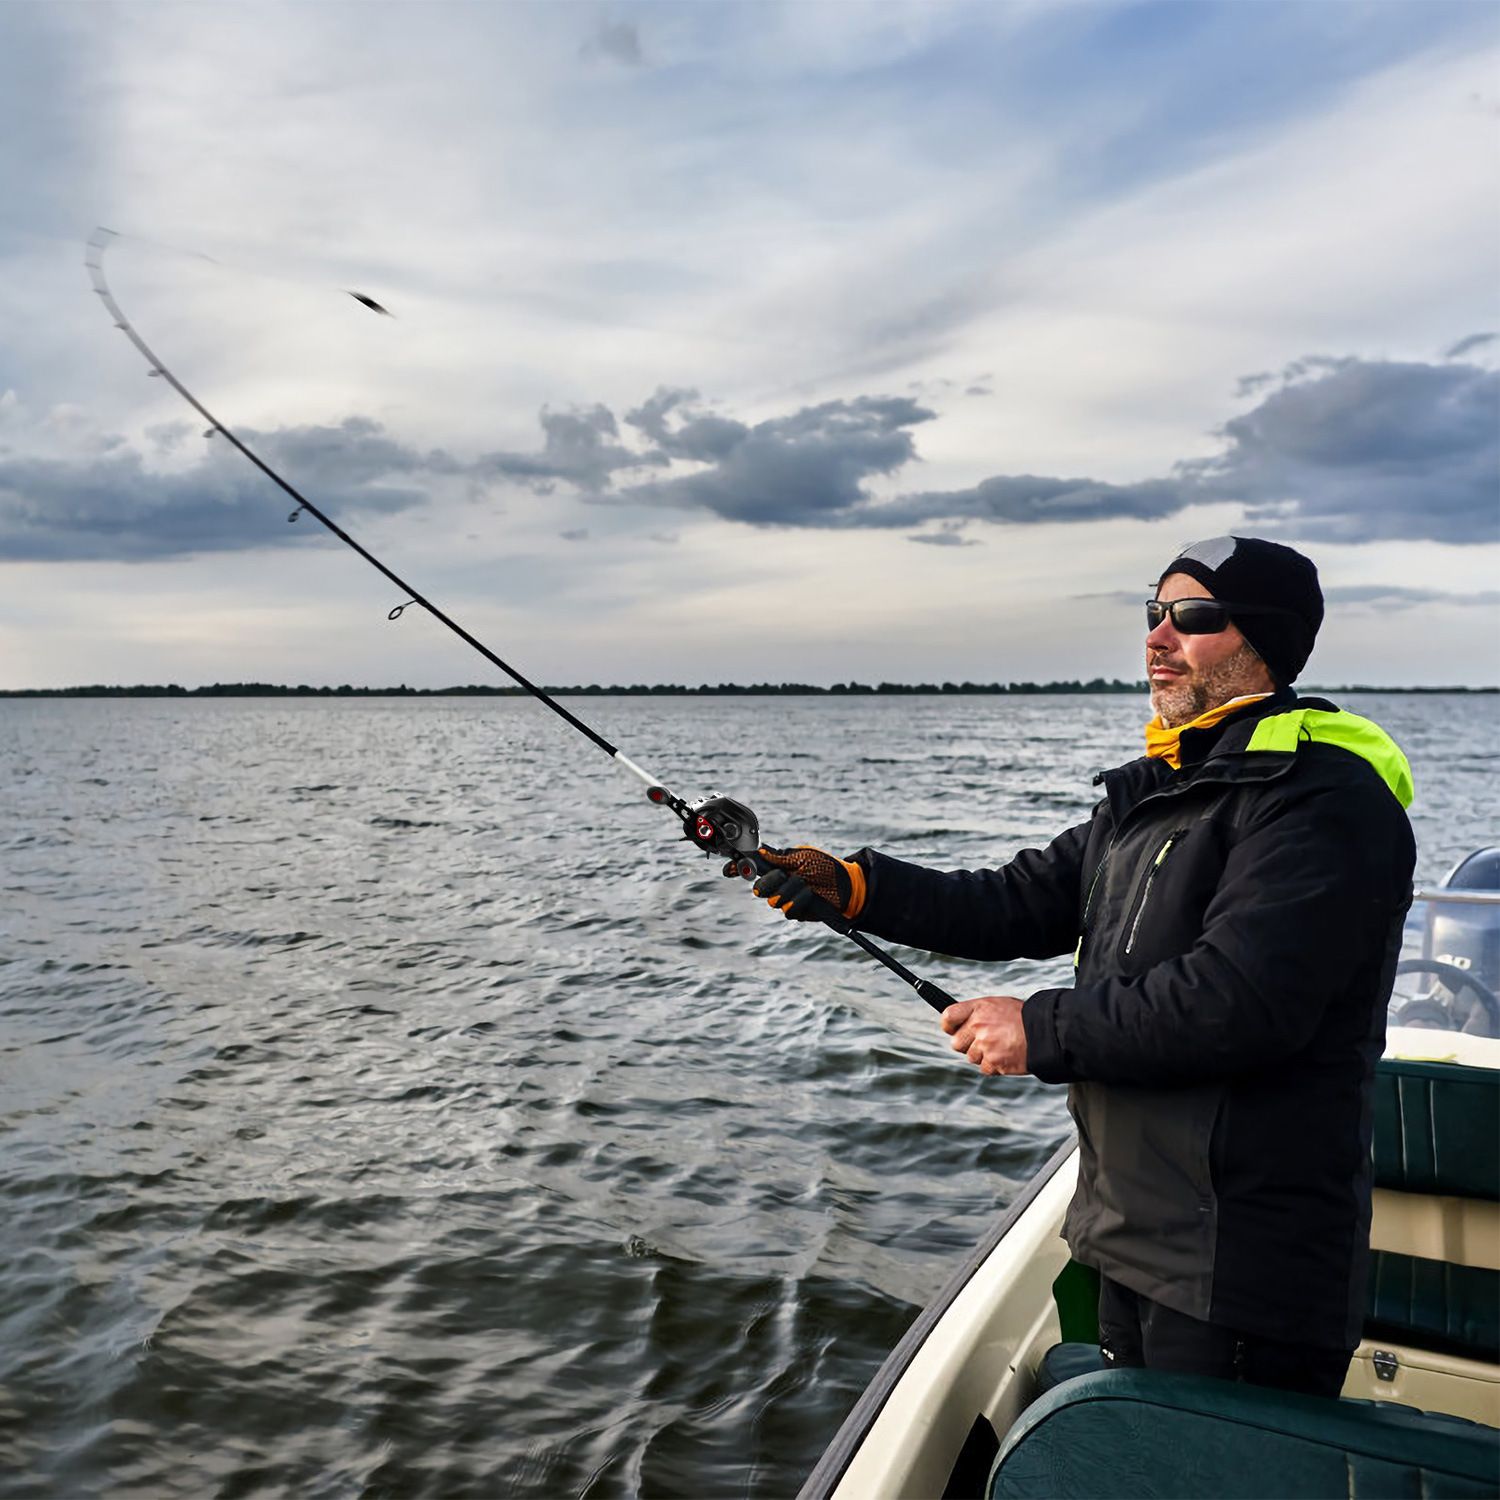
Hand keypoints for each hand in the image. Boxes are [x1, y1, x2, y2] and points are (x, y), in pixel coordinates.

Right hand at [724, 844, 866, 920]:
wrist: (847, 886)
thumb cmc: (827, 867)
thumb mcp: (804, 856)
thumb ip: (781, 856)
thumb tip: (760, 852)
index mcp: (778, 867)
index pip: (753, 868)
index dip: (738, 869)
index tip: (728, 869)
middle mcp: (778, 884)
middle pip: (758, 887)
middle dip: (769, 880)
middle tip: (782, 875)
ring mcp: (785, 899)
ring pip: (772, 899)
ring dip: (790, 889)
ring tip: (805, 883)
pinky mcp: (795, 912)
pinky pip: (787, 909)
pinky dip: (799, 899)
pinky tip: (809, 894)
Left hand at [941, 996, 1028, 1075]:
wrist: (1045, 1032)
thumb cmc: (1023, 1018)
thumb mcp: (998, 1006)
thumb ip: (978, 1014)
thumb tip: (962, 1024)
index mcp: (978, 1008)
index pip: (948, 1016)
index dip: (949, 1026)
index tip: (952, 1030)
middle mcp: (978, 1026)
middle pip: (956, 1043)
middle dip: (967, 1045)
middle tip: (983, 1041)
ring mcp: (985, 1045)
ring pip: (971, 1057)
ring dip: (983, 1056)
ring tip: (1002, 1046)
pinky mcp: (993, 1062)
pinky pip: (984, 1068)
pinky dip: (994, 1065)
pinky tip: (1006, 1055)